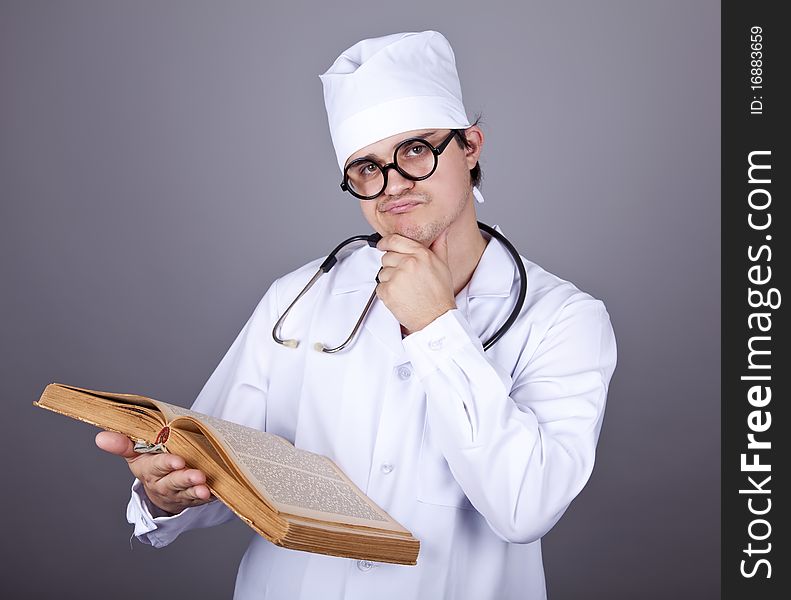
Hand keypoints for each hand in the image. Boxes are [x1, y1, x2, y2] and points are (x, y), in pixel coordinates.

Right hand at [96, 431, 211, 514]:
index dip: (167, 464)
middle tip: (197, 475)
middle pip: (174, 482)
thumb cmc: (150, 463)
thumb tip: (100, 438)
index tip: (178, 461)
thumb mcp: (134, 453)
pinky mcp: (193, 498)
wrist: (160, 490)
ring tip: (206, 488)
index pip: (157, 466)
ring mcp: (179, 493)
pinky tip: (215, 492)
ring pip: (188, 492)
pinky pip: (201, 499)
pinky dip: (209, 496)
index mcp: (149, 470)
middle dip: (185, 478)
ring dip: (197, 490)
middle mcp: (163, 484)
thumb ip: (122, 444)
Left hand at [375, 230, 456, 333]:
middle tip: (404, 278)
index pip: (395, 240)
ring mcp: (397, 277)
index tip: (382, 245)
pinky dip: (386, 293)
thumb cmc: (440, 295)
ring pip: (382, 273)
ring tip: (405, 289)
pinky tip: (400, 297)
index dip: (386, 242)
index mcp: (421, 254)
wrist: (436, 318)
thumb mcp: (443, 266)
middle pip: (386, 257)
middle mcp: (408, 263)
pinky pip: (379, 287)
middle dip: (392, 266)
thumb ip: (439, 246)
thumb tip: (440, 232)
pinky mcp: (388, 291)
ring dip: (389, 280)